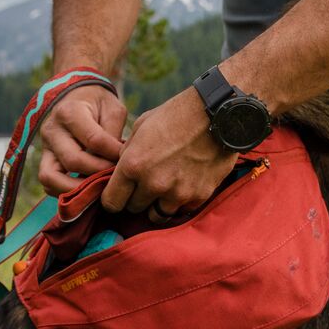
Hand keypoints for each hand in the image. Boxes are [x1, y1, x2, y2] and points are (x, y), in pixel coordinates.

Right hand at [38, 85, 127, 193]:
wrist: (75, 97)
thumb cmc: (98, 103)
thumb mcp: (112, 109)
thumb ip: (114, 133)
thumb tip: (116, 162)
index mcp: (70, 112)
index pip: (94, 140)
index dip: (113, 154)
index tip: (126, 159)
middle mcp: (52, 130)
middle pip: (73, 161)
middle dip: (98, 173)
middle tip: (114, 177)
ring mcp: (44, 147)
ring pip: (51, 177)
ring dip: (76, 189)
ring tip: (98, 189)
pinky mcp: (44, 160)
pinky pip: (48, 183)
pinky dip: (64, 191)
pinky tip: (85, 190)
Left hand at [102, 88, 235, 216]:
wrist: (217, 113)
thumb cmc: (176, 115)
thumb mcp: (142, 126)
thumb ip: (128, 152)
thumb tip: (122, 169)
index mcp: (133, 165)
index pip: (111, 202)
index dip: (113, 199)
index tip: (119, 196)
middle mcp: (153, 183)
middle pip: (134, 209)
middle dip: (137, 198)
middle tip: (146, 184)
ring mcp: (177, 192)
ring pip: (158, 215)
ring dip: (158, 204)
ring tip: (166, 188)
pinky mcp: (199, 195)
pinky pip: (183, 209)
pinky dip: (181, 200)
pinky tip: (185, 183)